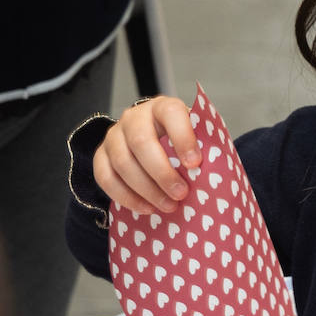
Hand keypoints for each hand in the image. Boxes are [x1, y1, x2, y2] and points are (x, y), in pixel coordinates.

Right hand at [93, 96, 200, 213]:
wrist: (155, 141)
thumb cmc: (183, 142)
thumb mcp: (197, 138)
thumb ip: (204, 148)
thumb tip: (216, 173)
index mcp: (163, 107)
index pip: (171, 115)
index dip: (183, 138)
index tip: (195, 164)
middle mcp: (134, 117)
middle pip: (141, 142)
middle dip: (162, 173)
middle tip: (181, 194)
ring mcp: (113, 135)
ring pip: (123, 163)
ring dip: (147, 190)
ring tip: (168, 206)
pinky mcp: (100, 155)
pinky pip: (105, 178)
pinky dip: (126, 197)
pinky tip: (146, 208)